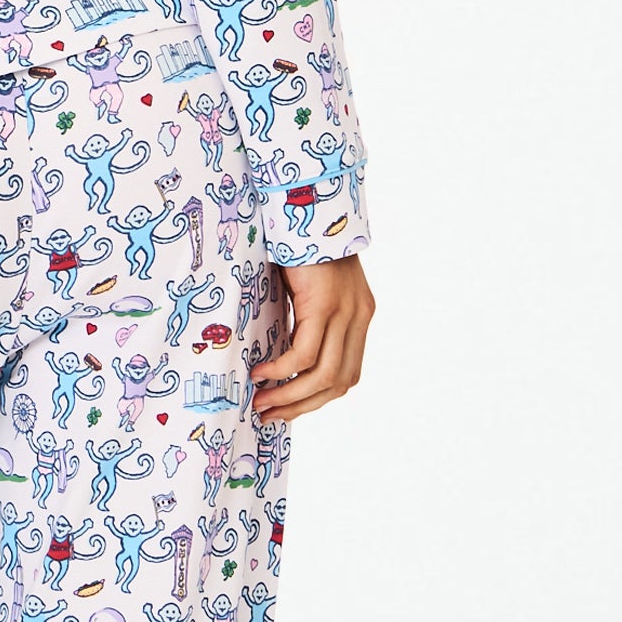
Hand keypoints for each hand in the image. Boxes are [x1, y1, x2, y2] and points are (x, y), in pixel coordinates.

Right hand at [251, 256, 374, 421]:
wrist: (308, 206)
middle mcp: (359, 317)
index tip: (288, 408)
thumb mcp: (310, 288)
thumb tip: (279, 351)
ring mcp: (346, 312)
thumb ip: (307, 317)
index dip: (318, 398)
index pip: (347, 373)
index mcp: (359, 315)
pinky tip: (261, 374)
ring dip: (290, 396)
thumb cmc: (300, 243)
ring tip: (262, 402)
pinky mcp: (326, 305)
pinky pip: (304, 353)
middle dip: (303, 406)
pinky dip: (281, 370)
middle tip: (270, 415)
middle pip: (339, 382)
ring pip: (323, 375)